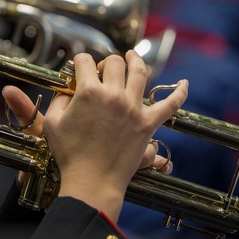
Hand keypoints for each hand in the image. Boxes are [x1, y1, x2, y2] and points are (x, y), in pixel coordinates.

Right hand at [41, 51, 187, 221]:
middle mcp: (113, 95)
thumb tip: (69, 90)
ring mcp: (133, 108)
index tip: (80, 68)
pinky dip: (180, 92)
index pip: (85, 61)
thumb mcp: (53, 123)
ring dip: (136, 60)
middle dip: (106, 62)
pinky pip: (170, 104)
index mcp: (88, 92)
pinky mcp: (148, 123)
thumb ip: (59, 100)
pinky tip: (185, 83)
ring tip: (132, 57)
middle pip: (114, 63)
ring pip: (140, 72)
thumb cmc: (70, 155)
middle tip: (103, 71)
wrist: (92, 181)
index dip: (80, 62)